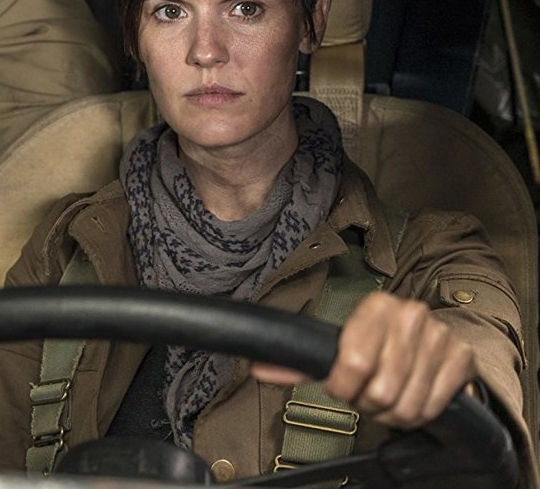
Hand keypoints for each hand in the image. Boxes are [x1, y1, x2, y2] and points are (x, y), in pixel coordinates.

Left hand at [252, 292, 475, 428]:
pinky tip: (411, 398)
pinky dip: (418, 414)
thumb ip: (297, 361)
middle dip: (367, 402)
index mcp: (376, 305)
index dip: (342, 386)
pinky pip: (433, 409)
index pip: (353, 363)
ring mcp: (440, 337)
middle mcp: (411, 315)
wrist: (426, 340)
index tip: (340, 386)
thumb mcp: (336, 347)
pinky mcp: (462, 359)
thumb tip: (257, 370)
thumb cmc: (374, 344)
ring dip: (391, 413)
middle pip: (379, 389)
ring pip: (406, 404)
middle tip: (366, 394)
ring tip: (386, 397)